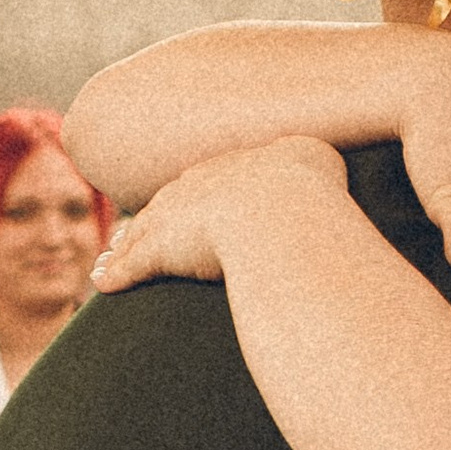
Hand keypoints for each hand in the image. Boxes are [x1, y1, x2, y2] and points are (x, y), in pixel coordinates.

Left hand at [90, 134, 347, 290]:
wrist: (283, 211)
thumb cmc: (315, 197)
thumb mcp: (324, 170)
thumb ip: (322, 171)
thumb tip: (348, 175)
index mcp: (246, 165)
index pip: (216, 181)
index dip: (202, 196)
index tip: (195, 205)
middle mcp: (207, 181)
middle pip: (173, 198)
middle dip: (157, 214)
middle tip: (139, 227)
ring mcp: (181, 212)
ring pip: (144, 229)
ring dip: (126, 244)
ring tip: (110, 258)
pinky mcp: (163, 246)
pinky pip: (134, 261)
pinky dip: (118, 272)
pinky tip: (103, 284)